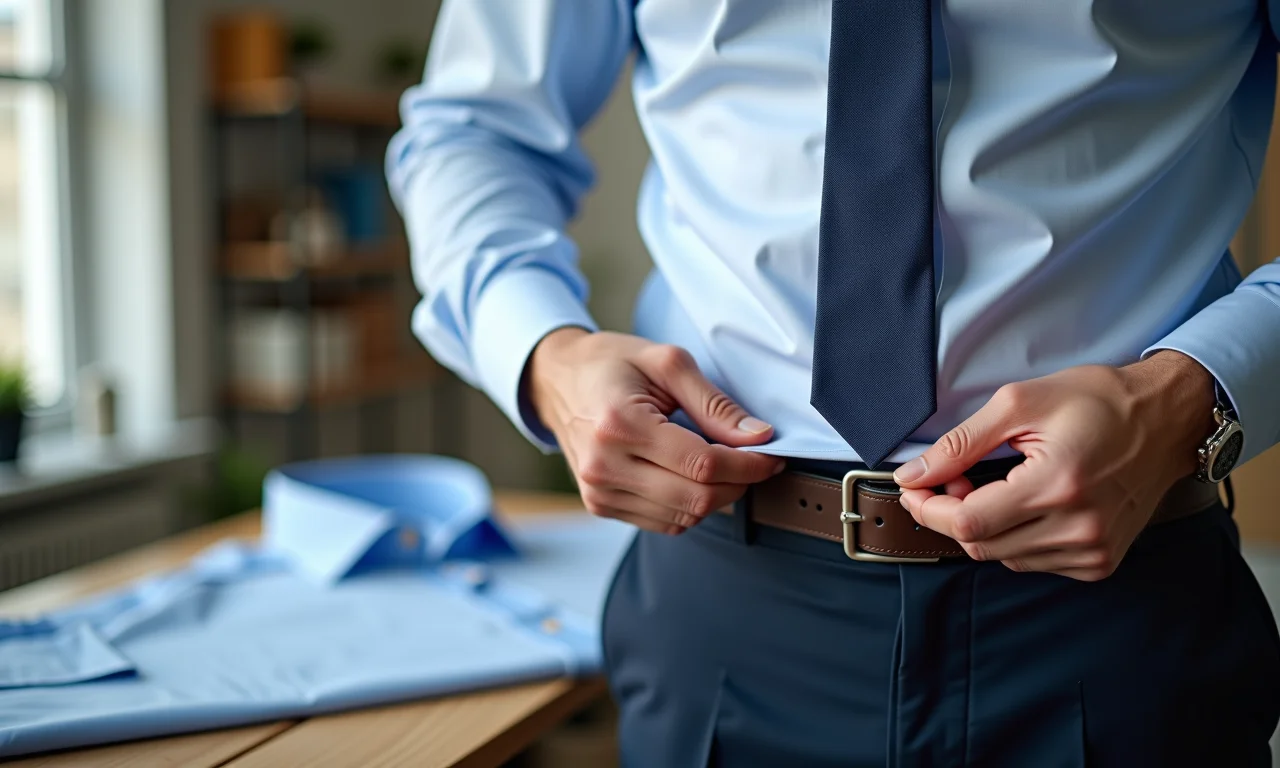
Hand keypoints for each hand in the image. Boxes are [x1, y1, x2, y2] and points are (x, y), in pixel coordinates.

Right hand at [527, 328, 784, 533]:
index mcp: (620, 424)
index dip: (748, 465)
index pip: (702, 465)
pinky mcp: (600, 505)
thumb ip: (715, 404)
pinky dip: (690, 504)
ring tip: (723, 464)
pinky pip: (664, 522)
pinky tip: (691, 476)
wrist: (558, 380)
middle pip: (696, 499)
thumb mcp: (668, 363)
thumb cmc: (610, 365)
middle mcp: (605, 465)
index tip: (770, 455)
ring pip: (684, 517)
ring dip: (717, 497)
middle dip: (739, 483)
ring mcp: (599, 492)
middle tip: (756, 460)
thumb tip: (758, 437)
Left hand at [894, 351, 1216, 580]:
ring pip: (1004, 558)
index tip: (913, 488)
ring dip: (982, 527)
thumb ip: (961, 443)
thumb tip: (915, 473)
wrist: (1167, 419)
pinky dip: (1014, 538)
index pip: (969, 523)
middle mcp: (1079, 528)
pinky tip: (1022, 505)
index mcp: (1057, 485)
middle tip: (953, 478)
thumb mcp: (1020, 402)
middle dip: (950, 514)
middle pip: (981, 545)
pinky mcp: (1101, 561)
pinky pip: (1033, 562)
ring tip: (990, 486)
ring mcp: (1093, 550)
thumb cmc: (1099, 401)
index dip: (929, 508)